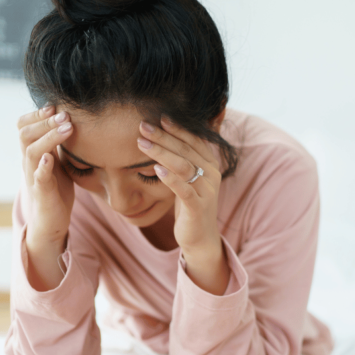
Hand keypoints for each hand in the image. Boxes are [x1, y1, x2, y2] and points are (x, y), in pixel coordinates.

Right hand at [17, 106, 74, 290]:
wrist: (51, 219)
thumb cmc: (56, 188)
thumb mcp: (58, 161)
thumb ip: (60, 144)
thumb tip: (73, 121)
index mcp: (33, 153)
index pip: (24, 127)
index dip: (36, 115)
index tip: (54, 106)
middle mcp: (29, 162)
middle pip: (25, 134)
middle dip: (45, 122)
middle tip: (65, 114)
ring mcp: (33, 176)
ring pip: (31, 152)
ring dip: (49, 138)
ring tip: (66, 128)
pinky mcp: (42, 192)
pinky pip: (38, 177)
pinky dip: (43, 166)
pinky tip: (50, 157)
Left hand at [137, 118, 228, 294]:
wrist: (201, 237)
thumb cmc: (190, 204)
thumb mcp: (188, 178)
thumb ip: (182, 159)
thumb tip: (161, 136)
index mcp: (210, 164)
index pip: (194, 140)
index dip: (177, 128)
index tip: (159, 116)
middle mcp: (212, 174)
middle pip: (186, 150)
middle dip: (163, 136)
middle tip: (143, 126)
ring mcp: (207, 191)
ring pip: (184, 166)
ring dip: (161, 152)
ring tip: (142, 143)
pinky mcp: (199, 207)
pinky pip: (184, 189)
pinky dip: (170, 178)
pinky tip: (156, 169)